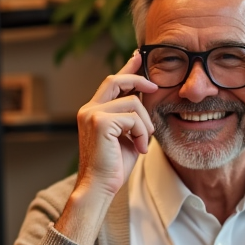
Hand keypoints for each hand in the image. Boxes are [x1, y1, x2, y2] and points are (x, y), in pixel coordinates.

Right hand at [75, 52, 156, 197]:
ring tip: (143, 143)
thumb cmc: (113, 167)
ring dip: (145, 124)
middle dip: (139, 80)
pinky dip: (141, 133)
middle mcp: (88, 109)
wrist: (99, 187)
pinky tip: (139, 148)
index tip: (137, 57)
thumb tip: (144, 97)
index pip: (111, 83)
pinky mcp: (100, 122)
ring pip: (132, 103)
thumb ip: (131, 116)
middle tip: (155, 88)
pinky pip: (133, 117)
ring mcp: (92, 114)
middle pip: (116, 80)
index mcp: (92, 111)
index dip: (126, 69)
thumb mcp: (126, 136)